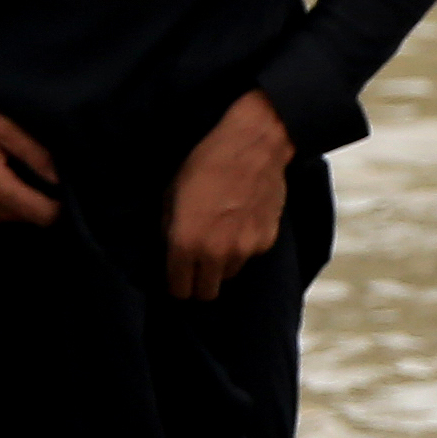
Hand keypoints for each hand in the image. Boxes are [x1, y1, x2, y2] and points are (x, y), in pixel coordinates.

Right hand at [0, 82, 60, 228]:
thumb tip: (60, 179)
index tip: (57, 192)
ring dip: (4, 203)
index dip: (57, 206)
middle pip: (22, 219)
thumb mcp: (2, 127)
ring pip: (0, 220)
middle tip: (18, 171)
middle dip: (29, 200)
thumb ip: (37, 155)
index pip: (44, 217)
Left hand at [166, 91, 292, 298]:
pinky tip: (240, 220)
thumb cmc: (207, 163)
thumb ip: (169, 229)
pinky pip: (250, 255)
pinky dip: (244, 246)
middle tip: (196, 265)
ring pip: (229, 274)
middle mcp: (217, 253)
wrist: (253, 145)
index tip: (177, 277)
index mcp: (186, 243)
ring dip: (222, 264)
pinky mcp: (267, 240)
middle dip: (199, 282)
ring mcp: (245, 249)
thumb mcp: (171, 194)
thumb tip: (170, 248)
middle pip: (207, 292)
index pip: (180, 289)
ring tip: (220, 235)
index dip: (176, 285)